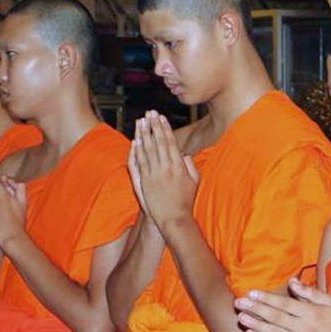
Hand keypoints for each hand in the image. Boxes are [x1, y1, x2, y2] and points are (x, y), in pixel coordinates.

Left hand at [130, 112, 198, 229]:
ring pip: (147, 149)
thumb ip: (190, 164)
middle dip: (153, 125)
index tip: (161, 117)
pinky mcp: (145, 181)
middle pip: (157, 141)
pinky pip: (139, 162)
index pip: (170, 141)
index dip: (164, 128)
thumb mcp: (194, 181)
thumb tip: (184, 153)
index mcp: (178, 165)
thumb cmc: (185, 201)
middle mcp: (165, 167)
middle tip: (150, 113)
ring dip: (144, 134)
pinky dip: (137, 150)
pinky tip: (135, 141)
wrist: (173, 218)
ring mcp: (154, 174)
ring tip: (141, 121)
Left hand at [234, 279, 330, 331]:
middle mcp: (303, 330)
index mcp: (311, 315)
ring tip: (241, 318)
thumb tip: (291, 282)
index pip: (284, 305)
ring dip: (255, 326)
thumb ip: (309, 292)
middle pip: (274, 319)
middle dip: (255, 310)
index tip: (251, 293)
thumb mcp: (329, 302)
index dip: (266, 299)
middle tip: (238, 303)